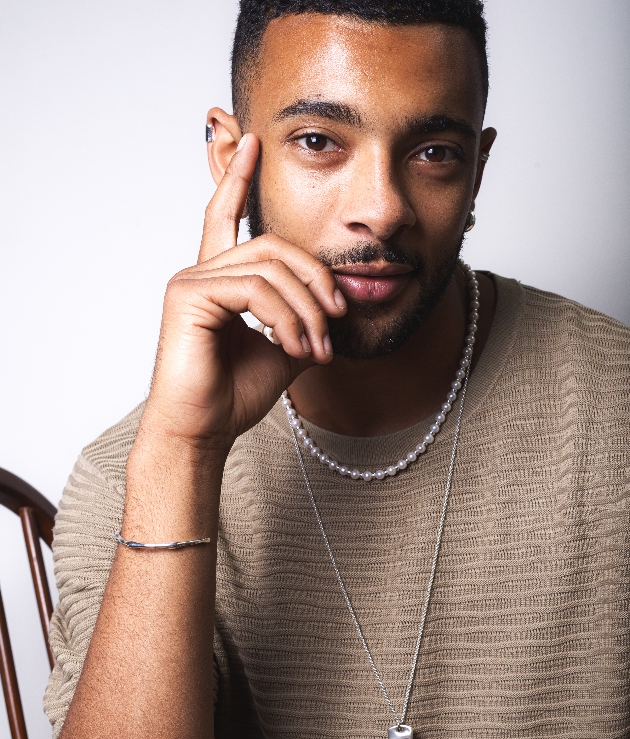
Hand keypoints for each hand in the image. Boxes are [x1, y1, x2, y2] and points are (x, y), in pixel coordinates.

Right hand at [141, 133, 345, 451]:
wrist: (204, 431)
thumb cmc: (234, 396)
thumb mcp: (284, 351)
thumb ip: (303, 320)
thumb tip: (335, 310)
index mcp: (219, 280)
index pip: (226, 217)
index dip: (238, 178)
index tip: (253, 142)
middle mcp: (201, 273)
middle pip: (274, 245)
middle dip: (316, 280)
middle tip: (338, 319)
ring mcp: (191, 281)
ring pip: (271, 268)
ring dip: (307, 309)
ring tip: (317, 348)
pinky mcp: (188, 295)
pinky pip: (255, 289)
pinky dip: (286, 318)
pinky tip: (295, 347)